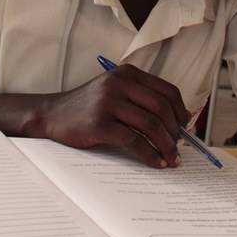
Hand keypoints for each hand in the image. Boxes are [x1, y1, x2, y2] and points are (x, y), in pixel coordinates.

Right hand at [42, 63, 188, 167]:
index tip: (184, 128)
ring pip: (151, 125)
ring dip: (166, 146)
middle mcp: (119, 83)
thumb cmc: (88, 107)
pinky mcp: (100, 123)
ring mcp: (108, 102)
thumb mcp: (115, 92)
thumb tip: (180, 120)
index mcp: (128, 74)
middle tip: (178, 148)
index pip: (167, 90)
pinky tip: (155, 162)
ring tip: (171, 159)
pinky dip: (149, 155)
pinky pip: (134, 141)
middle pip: (162, 108)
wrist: (52, 114)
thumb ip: (142, 99)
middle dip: (175, 132)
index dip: (181, 111)